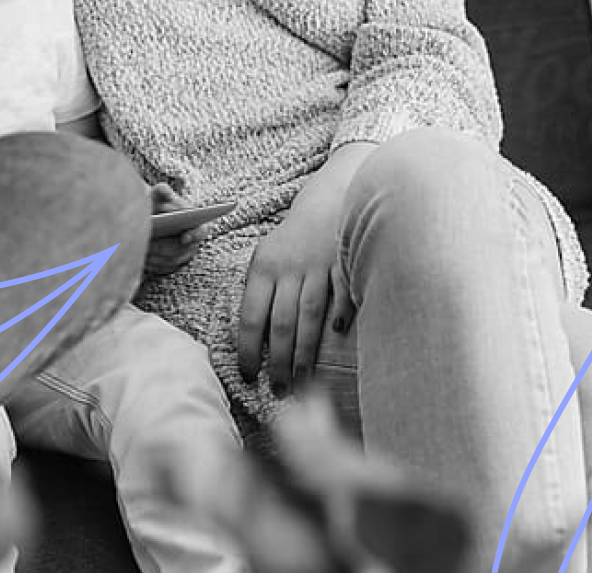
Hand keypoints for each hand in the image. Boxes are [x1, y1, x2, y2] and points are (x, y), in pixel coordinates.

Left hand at [146, 184, 204, 274]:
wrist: (148, 216)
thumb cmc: (155, 204)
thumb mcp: (158, 195)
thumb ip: (162, 191)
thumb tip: (164, 189)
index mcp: (195, 224)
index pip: (201, 232)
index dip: (195, 235)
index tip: (185, 237)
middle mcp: (191, 243)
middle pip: (181, 250)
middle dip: (164, 246)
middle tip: (150, 242)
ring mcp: (181, 256)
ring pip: (169, 261)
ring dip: (155, 255)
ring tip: (141, 247)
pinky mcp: (168, 266)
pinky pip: (161, 268)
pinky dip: (150, 262)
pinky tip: (140, 254)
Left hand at [237, 144, 372, 395]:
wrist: (327, 201)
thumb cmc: (291, 241)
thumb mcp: (265, 258)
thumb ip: (258, 293)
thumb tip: (250, 336)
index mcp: (263, 269)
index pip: (252, 316)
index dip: (249, 348)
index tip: (248, 374)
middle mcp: (289, 270)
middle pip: (281, 323)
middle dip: (279, 361)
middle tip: (278, 391)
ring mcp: (318, 267)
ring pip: (309, 315)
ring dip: (306, 351)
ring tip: (302, 381)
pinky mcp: (344, 264)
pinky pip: (341, 291)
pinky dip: (340, 311)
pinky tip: (335, 334)